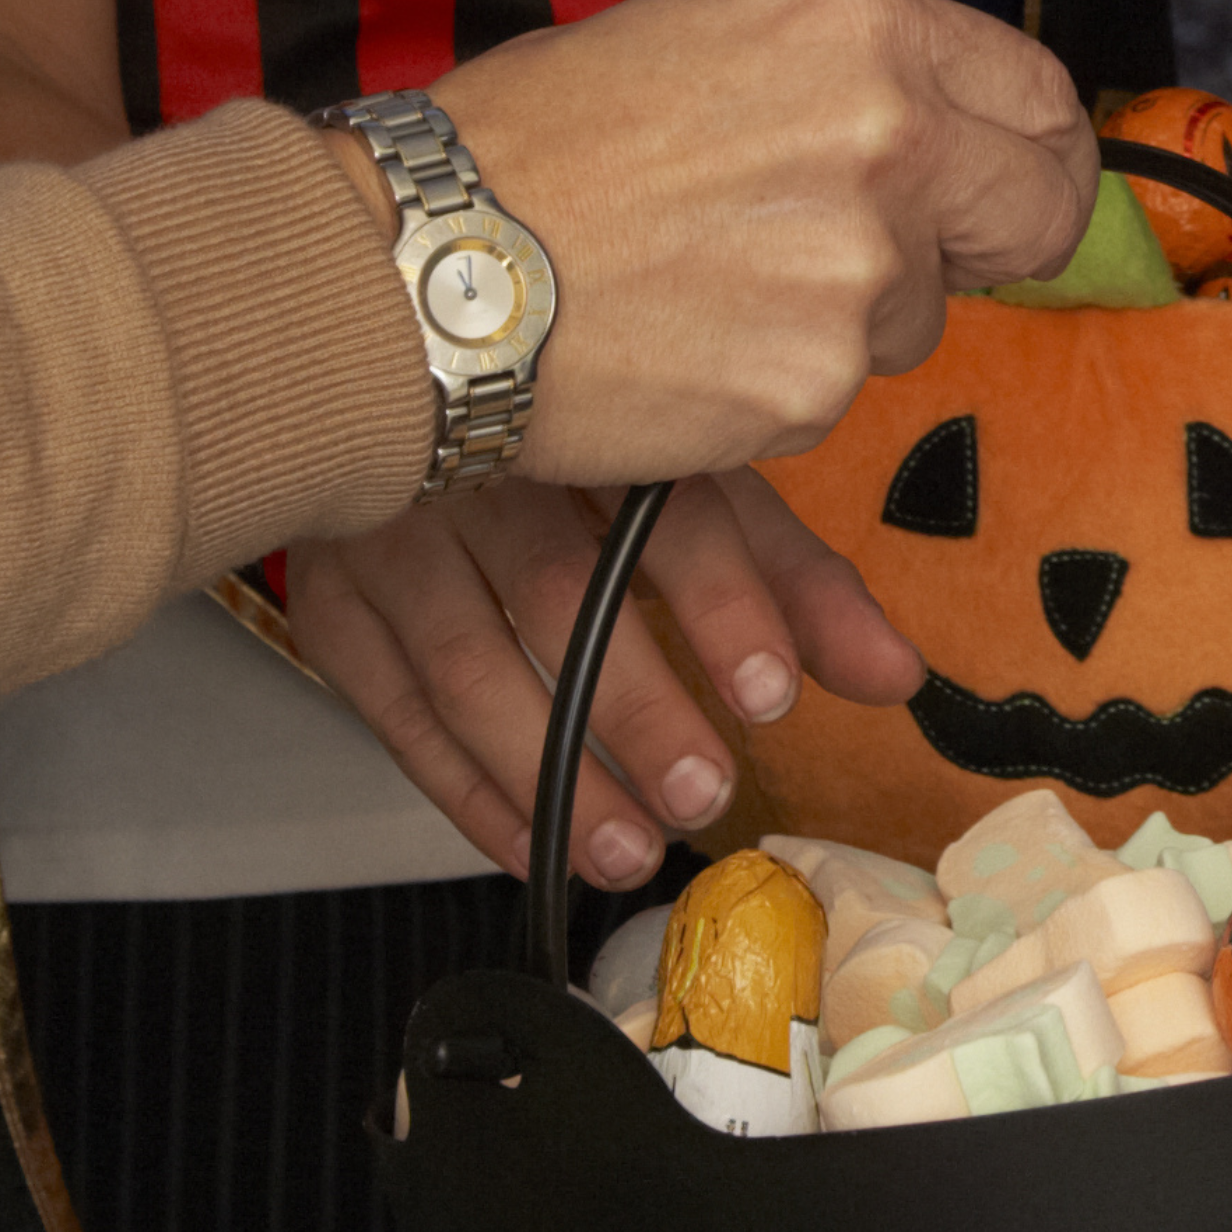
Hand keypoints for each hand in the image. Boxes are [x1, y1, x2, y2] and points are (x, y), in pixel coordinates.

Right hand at [285, 474, 932, 887]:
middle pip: (561, 588)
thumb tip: (896, 678)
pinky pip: (394, 712)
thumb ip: (791, 582)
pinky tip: (533, 846)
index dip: (726, 600)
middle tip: (704, 790)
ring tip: (629, 846)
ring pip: (466, 662)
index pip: (671, 506)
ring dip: (549, 771)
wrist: (399, 385)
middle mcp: (489, 467)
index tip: (772, 692)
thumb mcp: (694, 487)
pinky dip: (464, 792)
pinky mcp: (335, 603)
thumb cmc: (574, 451)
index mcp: (599, 422)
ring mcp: (396, 534)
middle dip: (639, 704)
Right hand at [416, 0, 1094, 486]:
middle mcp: (891, 139)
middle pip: (1039, 212)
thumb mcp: (707, 33)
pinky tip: (687, 340)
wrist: (430, 258)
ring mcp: (863, 271)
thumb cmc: (539, 140)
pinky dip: (778, 379)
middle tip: (918, 254)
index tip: (1013, 180)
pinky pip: (837, 387)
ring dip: (849, 312)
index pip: (1040, 96)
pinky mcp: (817, 383)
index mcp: (864, 29)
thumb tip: (939, 112)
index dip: (1034, 150)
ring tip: (715, 280)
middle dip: (998, 241)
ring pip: (920, 311)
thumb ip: (845, 69)